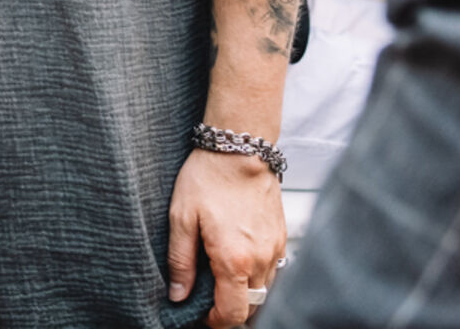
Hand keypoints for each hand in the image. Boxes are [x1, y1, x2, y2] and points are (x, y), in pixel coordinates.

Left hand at [167, 148, 284, 326]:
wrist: (240, 148)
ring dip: (245, 294)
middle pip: (252, 307)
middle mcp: (261, 260)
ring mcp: (275, 249)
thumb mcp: (181, 218)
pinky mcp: (282, 237)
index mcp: (234, 260)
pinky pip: (273, 271)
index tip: (201, 314)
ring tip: (221, 279)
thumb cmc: (208, 178)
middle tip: (209, 300)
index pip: (233, 313)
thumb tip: (177, 294)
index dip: (216, 321)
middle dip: (231, 310)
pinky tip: (238, 261)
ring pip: (265, 291)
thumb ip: (180, 261)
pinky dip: (257, 276)